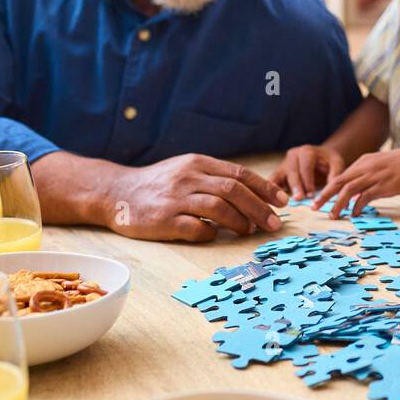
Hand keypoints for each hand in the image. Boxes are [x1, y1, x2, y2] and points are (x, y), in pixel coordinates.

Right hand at [105, 154, 287, 241]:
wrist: (116, 192)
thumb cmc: (159, 184)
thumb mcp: (186, 170)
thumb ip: (215, 178)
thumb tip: (253, 195)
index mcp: (198, 163)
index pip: (239, 174)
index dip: (264, 188)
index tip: (282, 202)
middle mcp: (188, 178)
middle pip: (233, 191)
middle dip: (259, 208)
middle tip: (274, 223)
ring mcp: (175, 199)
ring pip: (218, 208)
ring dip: (240, 222)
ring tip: (250, 232)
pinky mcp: (163, 220)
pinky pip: (195, 228)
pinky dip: (211, 234)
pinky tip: (215, 236)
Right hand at [273, 144, 345, 199]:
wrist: (321, 157)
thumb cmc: (329, 162)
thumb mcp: (336, 164)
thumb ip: (335, 175)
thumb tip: (332, 192)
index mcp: (307, 151)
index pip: (306, 167)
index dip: (308, 181)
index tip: (311, 195)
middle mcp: (293, 155)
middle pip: (292, 171)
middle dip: (296, 186)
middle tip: (299, 199)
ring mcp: (284, 163)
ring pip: (279, 175)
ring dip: (281, 189)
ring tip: (284, 202)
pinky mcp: (279, 172)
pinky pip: (272, 180)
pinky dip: (271, 190)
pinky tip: (271, 201)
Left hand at [312, 147, 399, 217]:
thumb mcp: (383, 164)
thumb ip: (370, 174)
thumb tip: (360, 191)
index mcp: (365, 161)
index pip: (341, 175)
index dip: (329, 187)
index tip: (320, 198)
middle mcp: (366, 167)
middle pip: (339, 181)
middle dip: (325, 195)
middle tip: (314, 207)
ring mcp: (375, 176)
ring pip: (348, 190)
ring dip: (338, 204)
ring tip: (332, 215)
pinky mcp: (384, 185)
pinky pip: (365, 198)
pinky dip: (357, 207)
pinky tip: (354, 214)